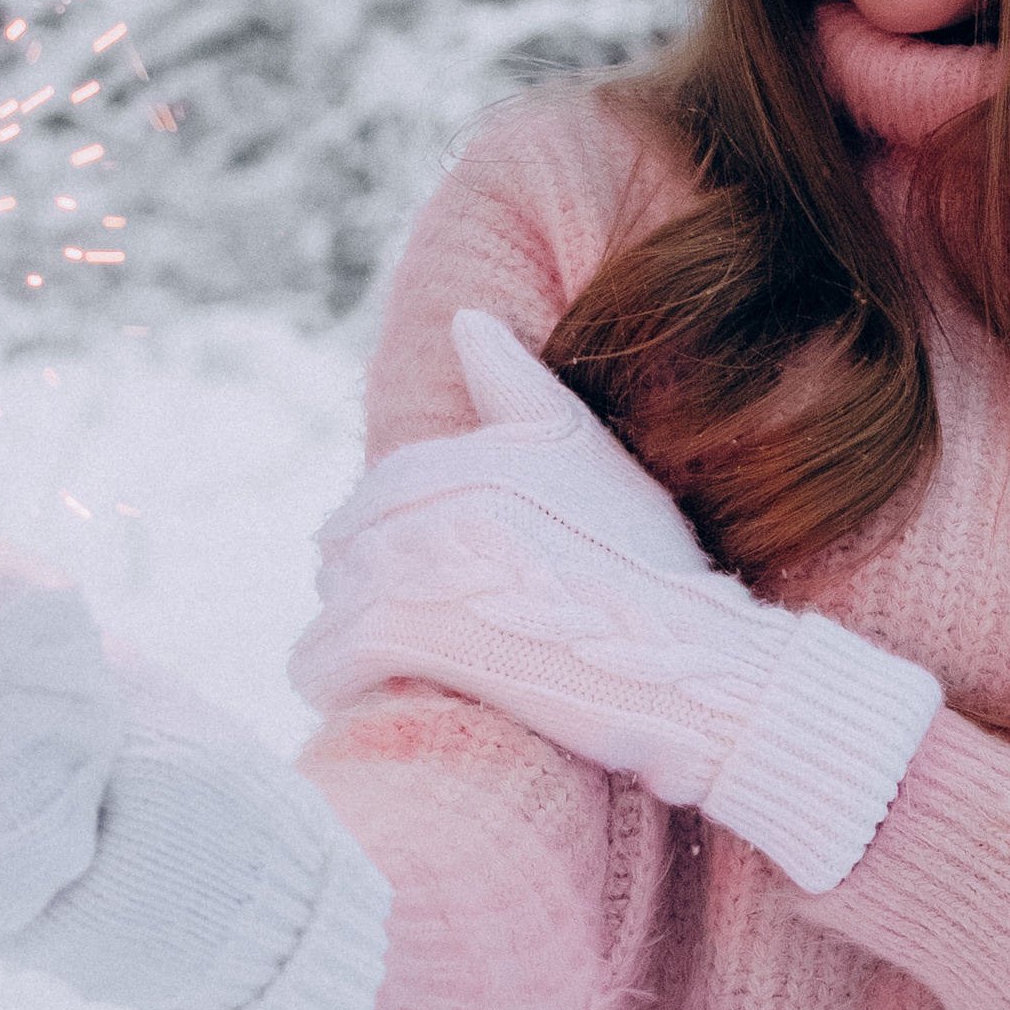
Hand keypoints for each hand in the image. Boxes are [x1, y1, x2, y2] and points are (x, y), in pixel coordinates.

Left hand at [286, 309, 940, 894]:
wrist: (684, 665)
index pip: (382, 489)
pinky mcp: (409, 635)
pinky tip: (342, 690)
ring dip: (338, 634)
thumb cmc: (646, 565)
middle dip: (357, 585)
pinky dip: (326, 673)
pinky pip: (326, 654)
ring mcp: (417, 563)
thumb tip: (465, 318)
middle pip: (346, 543)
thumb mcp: (586, 453)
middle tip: (383, 626)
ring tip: (360, 666)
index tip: (397, 571)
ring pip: (333, 600)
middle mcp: (434, 496)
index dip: (381, 534)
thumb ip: (515, 385)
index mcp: (469, 453)